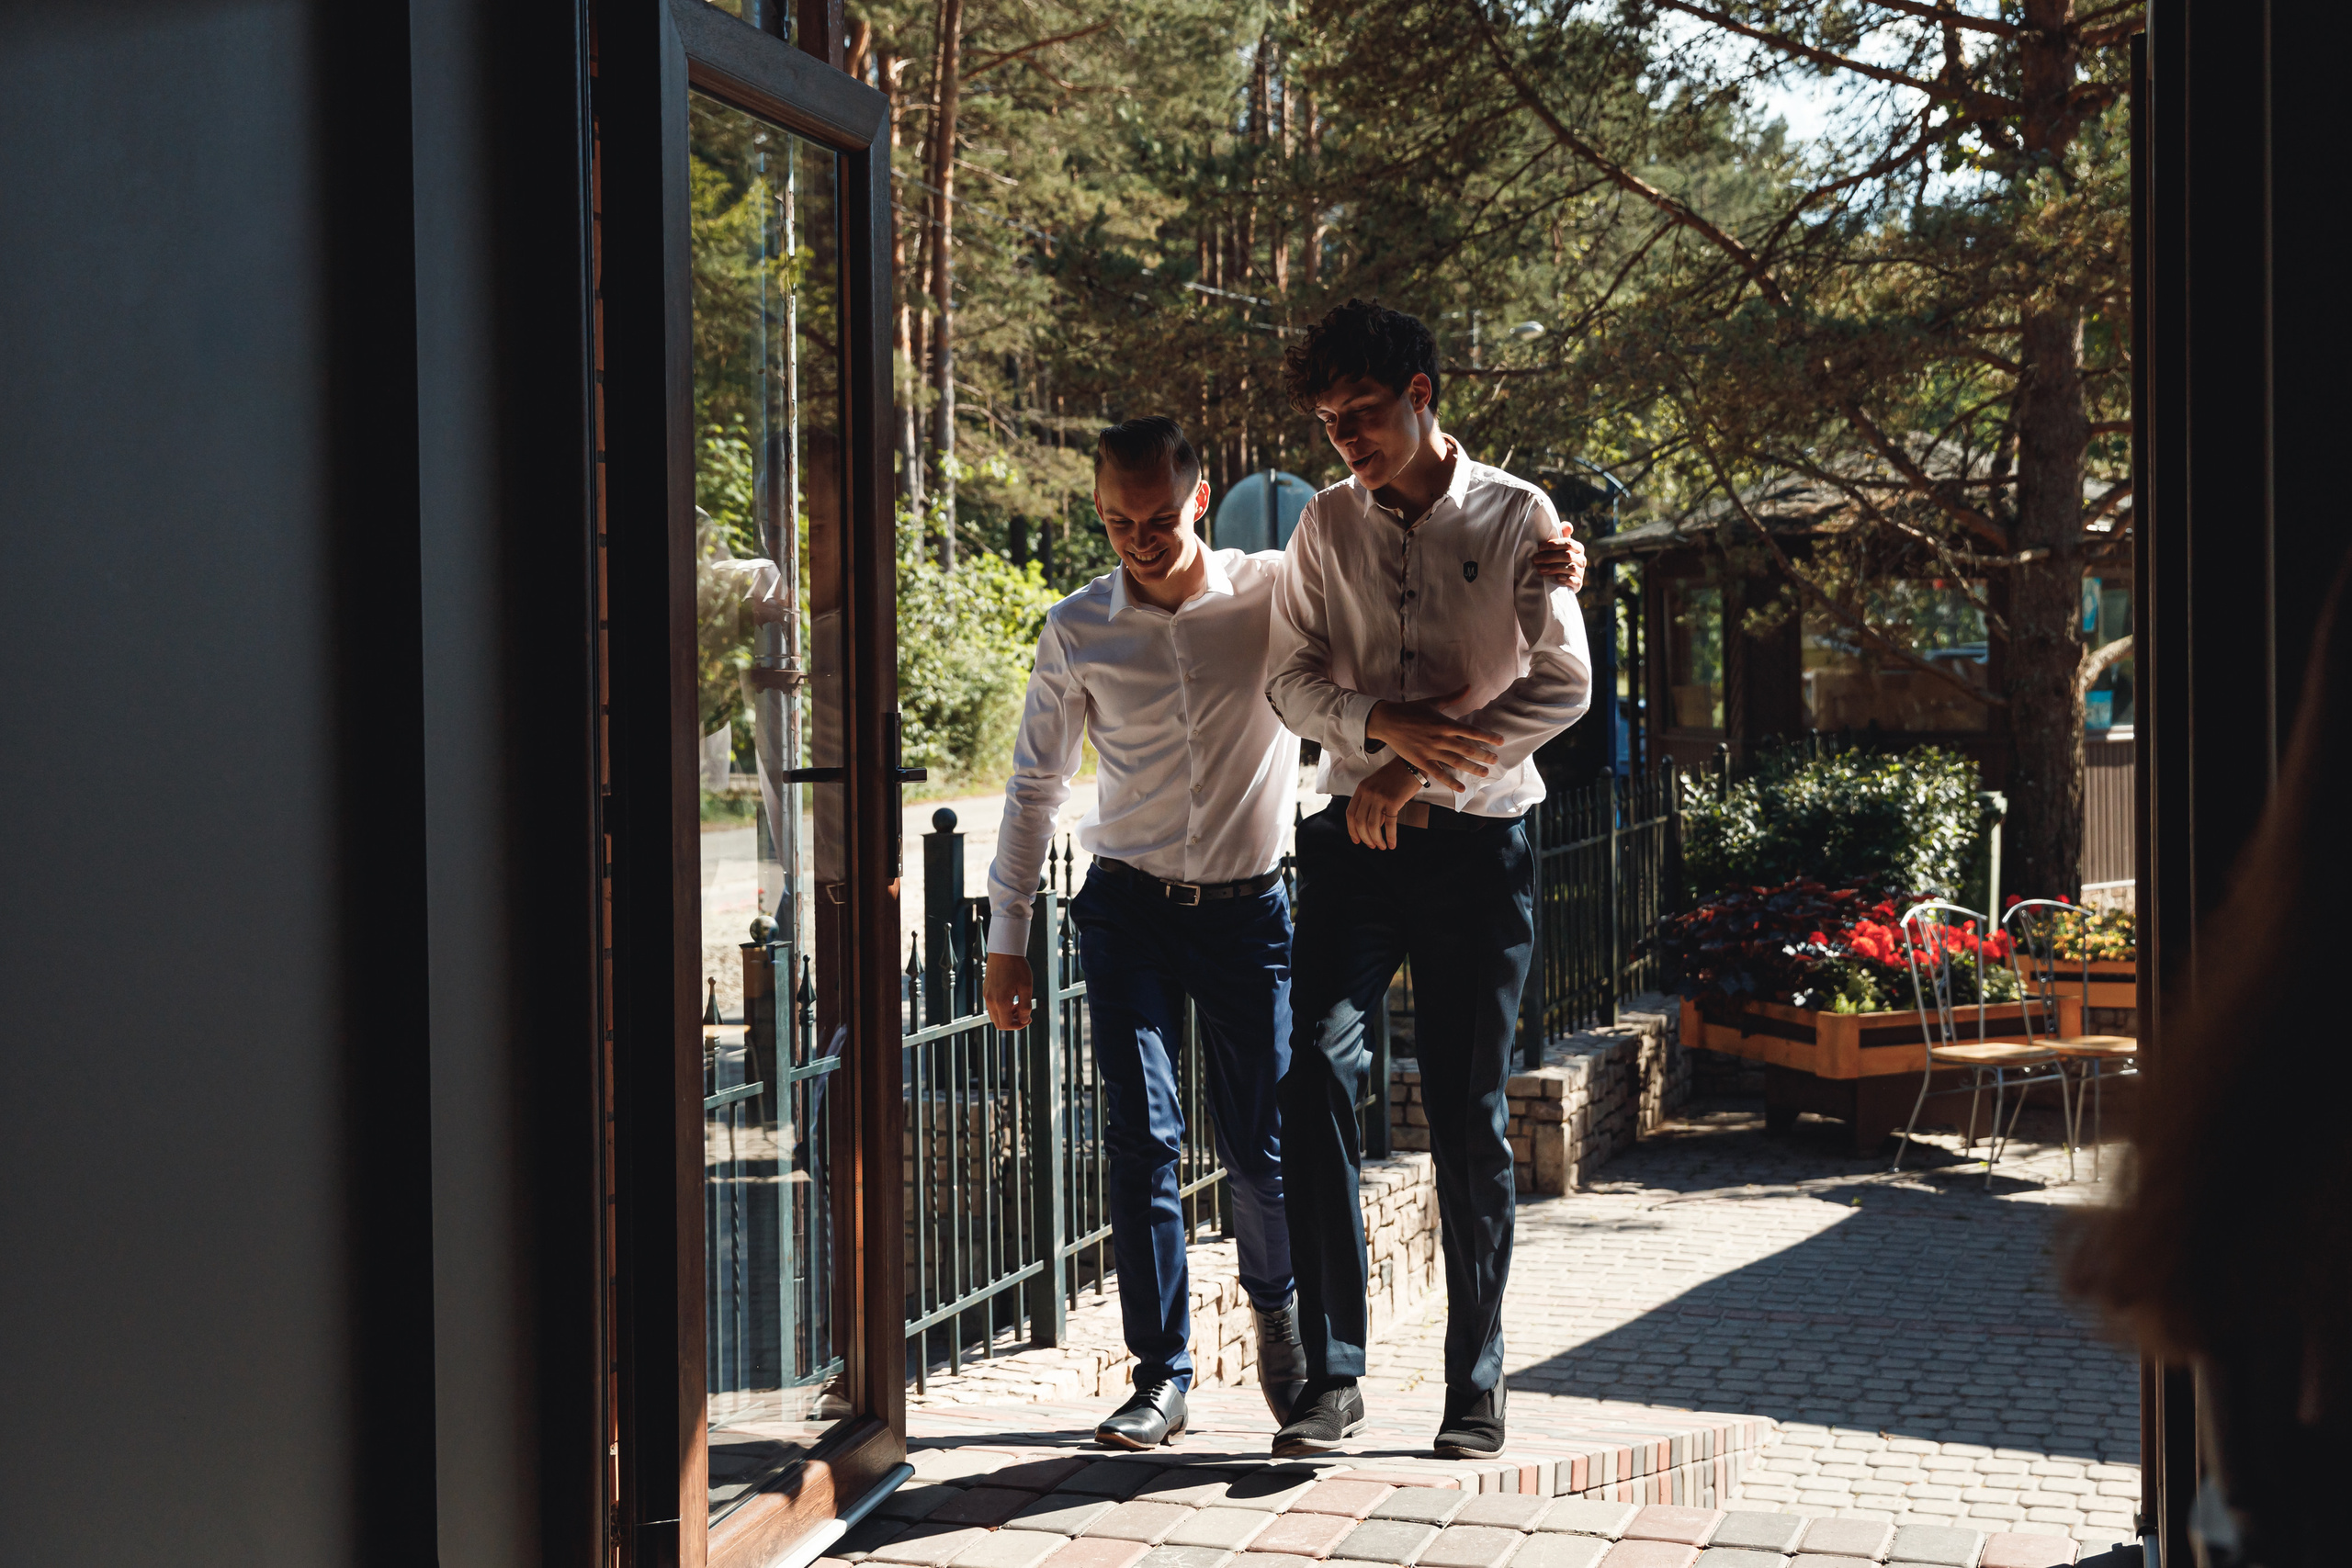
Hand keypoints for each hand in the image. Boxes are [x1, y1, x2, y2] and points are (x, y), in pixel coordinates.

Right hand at [983, 953, 1034, 1030]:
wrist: (1004, 950)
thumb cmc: (1017, 967)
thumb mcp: (1026, 987)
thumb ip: (1025, 1007)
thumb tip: (1024, 1020)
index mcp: (1001, 1001)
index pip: (1006, 1025)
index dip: (1019, 1025)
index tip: (1029, 1018)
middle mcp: (991, 1001)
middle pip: (999, 1023)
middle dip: (1012, 1022)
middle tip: (1024, 1014)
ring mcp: (986, 995)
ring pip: (994, 1015)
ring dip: (1006, 1016)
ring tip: (1018, 1006)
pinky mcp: (986, 990)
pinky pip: (992, 1007)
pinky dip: (1001, 1009)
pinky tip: (1011, 999)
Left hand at [1347, 757, 1425, 849]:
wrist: (1411, 764)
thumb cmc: (1396, 776)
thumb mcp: (1377, 786)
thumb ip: (1372, 804)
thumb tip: (1373, 826)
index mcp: (1361, 789)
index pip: (1350, 814)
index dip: (1352, 830)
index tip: (1357, 840)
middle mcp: (1368, 792)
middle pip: (1360, 822)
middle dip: (1365, 838)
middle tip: (1372, 846)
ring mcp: (1380, 796)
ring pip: (1372, 825)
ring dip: (1376, 840)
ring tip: (1382, 846)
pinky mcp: (1393, 801)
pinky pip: (1389, 824)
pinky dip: (1391, 837)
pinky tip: (1392, 844)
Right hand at [1364, 684, 1502, 789]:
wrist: (1387, 721)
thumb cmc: (1411, 710)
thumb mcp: (1433, 701)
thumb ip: (1453, 697)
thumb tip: (1469, 686)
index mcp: (1445, 723)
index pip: (1472, 731)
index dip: (1488, 737)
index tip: (1500, 741)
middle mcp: (1440, 738)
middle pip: (1468, 749)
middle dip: (1484, 755)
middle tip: (1495, 760)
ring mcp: (1431, 751)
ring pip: (1456, 762)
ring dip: (1472, 769)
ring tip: (1484, 773)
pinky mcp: (1421, 761)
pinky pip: (1438, 774)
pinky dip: (1450, 782)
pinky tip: (1461, 788)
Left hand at [1534, 525, 1585, 591]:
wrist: (1560, 580)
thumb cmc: (1557, 559)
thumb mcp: (1558, 546)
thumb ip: (1561, 534)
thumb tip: (1568, 526)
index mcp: (1578, 548)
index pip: (1568, 543)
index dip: (1553, 544)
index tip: (1540, 547)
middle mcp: (1582, 560)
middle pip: (1567, 556)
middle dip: (1549, 557)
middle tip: (1535, 559)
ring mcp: (1581, 572)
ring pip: (1570, 568)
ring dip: (1553, 568)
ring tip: (1540, 569)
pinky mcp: (1578, 584)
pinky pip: (1574, 581)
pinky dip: (1565, 579)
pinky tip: (1556, 578)